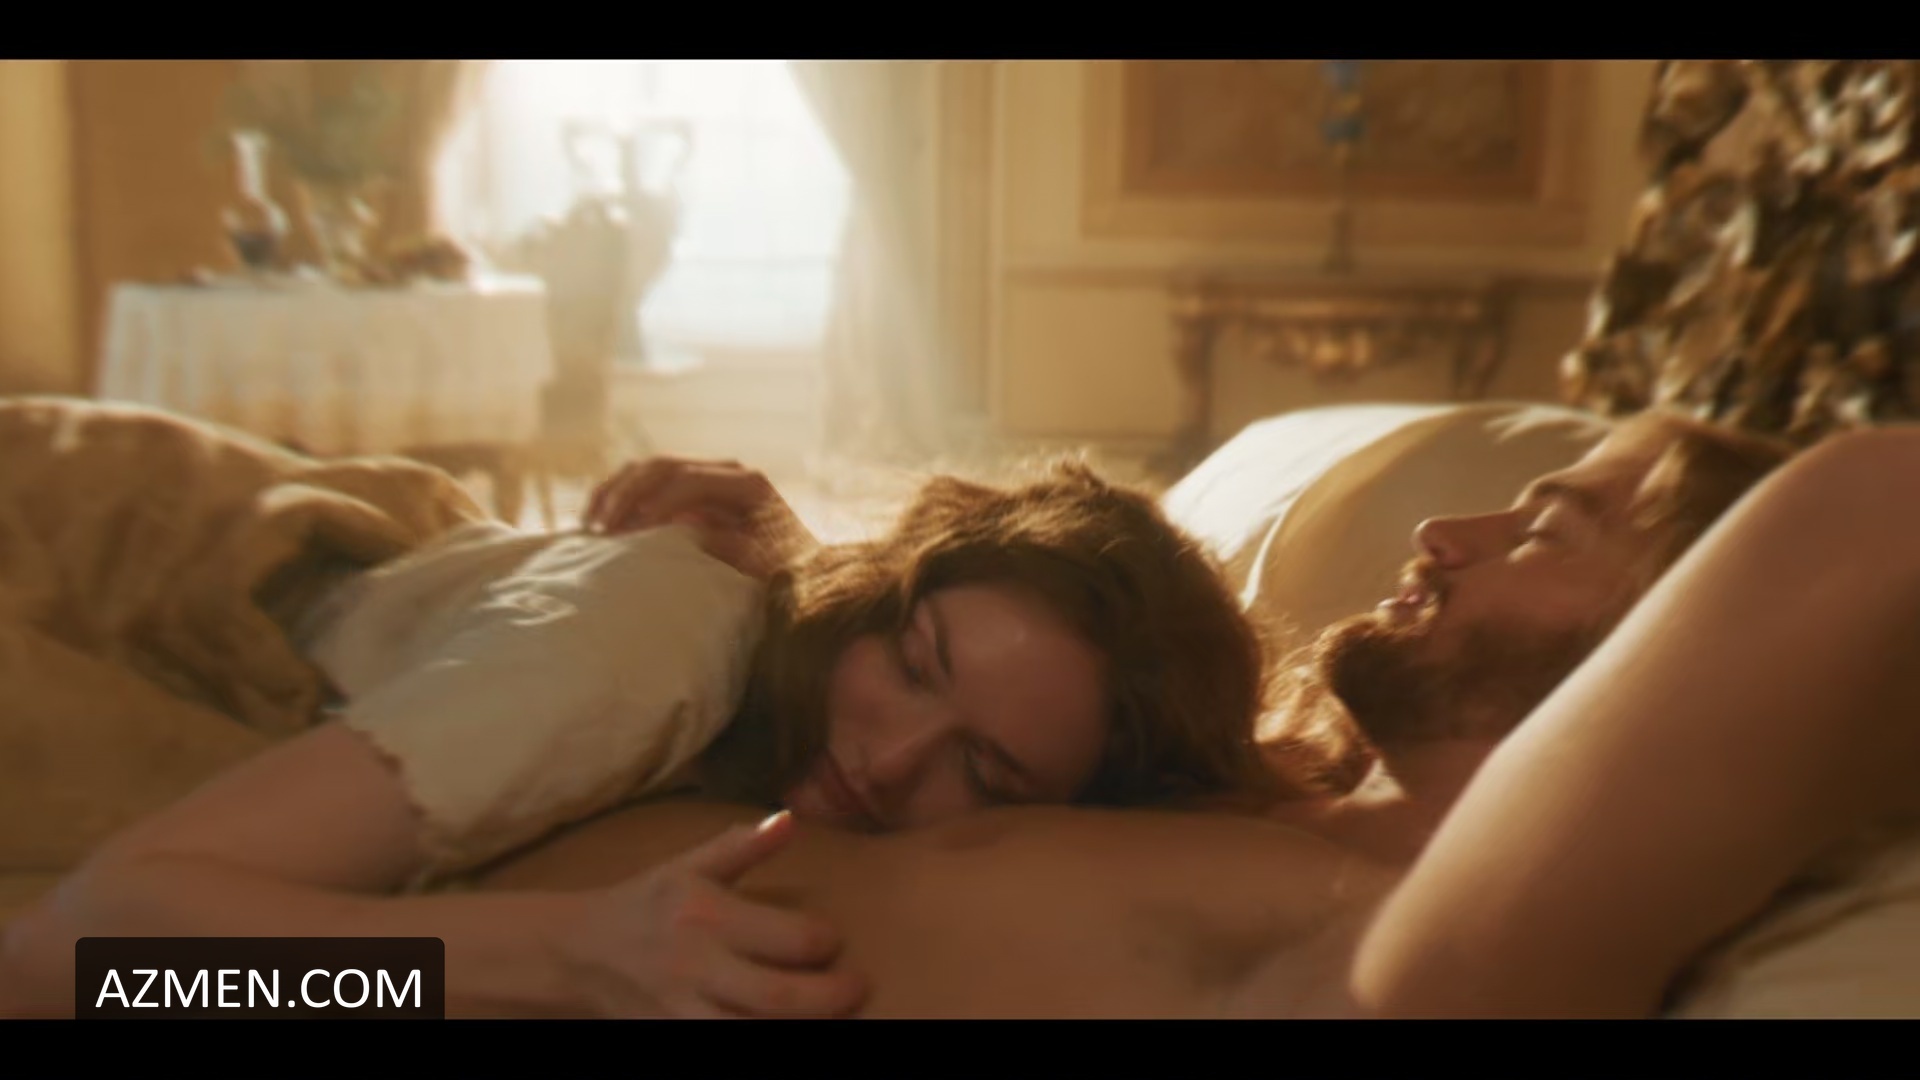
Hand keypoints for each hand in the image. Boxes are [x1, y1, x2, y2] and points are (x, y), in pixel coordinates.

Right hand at [560, 811, 866, 1017]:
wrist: (578, 952)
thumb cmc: (645, 903)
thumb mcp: (689, 865)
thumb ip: (743, 846)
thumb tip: (792, 820)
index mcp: (705, 915)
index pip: (785, 937)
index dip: (822, 942)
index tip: (835, 941)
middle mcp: (695, 966)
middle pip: (776, 998)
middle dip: (828, 997)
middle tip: (857, 989)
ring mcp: (681, 1011)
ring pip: (752, 1033)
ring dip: (797, 1028)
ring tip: (829, 1019)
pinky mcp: (671, 1037)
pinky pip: (723, 1047)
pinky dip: (759, 1041)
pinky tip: (786, 1029)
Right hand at [582, 457, 818, 579]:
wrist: (797, 568)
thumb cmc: (782, 571)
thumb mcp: (762, 564)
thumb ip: (730, 546)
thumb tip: (687, 530)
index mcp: (747, 483)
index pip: (689, 480)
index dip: (655, 503)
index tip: (629, 535)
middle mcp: (726, 470)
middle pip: (662, 467)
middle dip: (627, 496)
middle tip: (602, 531)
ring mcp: (706, 475)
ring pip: (647, 469)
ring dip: (615, 493)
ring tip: (592, 526)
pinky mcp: (689, 488)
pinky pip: (645, 482)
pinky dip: (617, 496)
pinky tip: (596, 520)